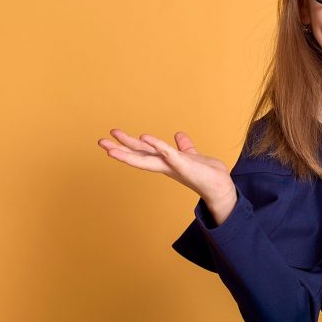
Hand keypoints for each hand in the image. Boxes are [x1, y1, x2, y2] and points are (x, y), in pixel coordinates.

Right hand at [97, 129, 236, 210]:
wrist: (221, 186)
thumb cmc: (206, 173)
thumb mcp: (191, 155)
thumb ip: (184, 147)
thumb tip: (178, 135)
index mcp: (165, 161)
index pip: (142, 152)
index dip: (126, 145)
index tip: (110, 138)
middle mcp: (165, 165)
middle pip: (138, 156)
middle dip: (119, 149)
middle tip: (100, 142)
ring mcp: (173, 166)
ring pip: (147, 159)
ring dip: (129, 153)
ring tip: (113, 147)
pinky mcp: (184, 165)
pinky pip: (169, 154)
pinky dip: (158, 146)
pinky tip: (146, 138)